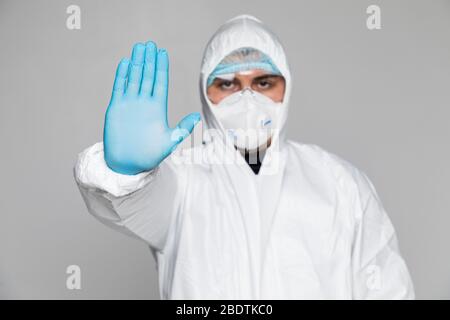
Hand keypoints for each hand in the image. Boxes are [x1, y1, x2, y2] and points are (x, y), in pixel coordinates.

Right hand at [103, 42, 200, 174]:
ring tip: (138, 47)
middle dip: (149, 60)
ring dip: (136, 63)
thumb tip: (197, 117)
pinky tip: (125, 63)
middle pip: (147, 76)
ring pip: (134, 78)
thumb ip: (183, 128)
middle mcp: (144, 103)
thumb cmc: (149, 156)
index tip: (162, 53)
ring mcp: (130, 104)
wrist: (127, 164)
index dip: (161, 67)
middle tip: (150, 44)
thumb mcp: (170, 141)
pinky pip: (119, 87)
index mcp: (158, 108)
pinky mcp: (116, 108)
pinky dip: (122, 75)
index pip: (160, 82)